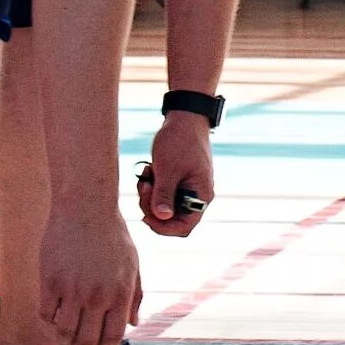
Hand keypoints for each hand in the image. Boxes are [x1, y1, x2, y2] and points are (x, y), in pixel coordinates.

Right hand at [40, 203, 142, 344]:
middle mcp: (97, 295)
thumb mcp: (132, 264)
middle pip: (85, 343)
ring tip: (68, 327)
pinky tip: (56, 308)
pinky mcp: (49, 282)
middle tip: (81, 340)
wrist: (86, 207)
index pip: (112, 338)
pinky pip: (45, 315)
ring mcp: (72, 290)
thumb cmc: (112, 235)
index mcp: (121, 292)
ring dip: (65, 336)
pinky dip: (50, 318)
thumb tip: (132, 324)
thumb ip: (134, 296)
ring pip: (63, 334)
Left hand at [140, 111, 215, 238]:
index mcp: (201, 194)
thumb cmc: (179, 141)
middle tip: (143, 186)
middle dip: (152, 207)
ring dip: (149, 195)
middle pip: (171, 218)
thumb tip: (161, 218)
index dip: (163, 228)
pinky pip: (162, 193)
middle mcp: (197, 195)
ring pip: (164, 206)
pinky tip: (149, 170)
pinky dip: (152, 186)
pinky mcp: (179, 181)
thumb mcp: (168, 169)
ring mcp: (188, 188)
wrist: (185, 117)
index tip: (145, 216)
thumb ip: (164, 195)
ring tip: (146, 174)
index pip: (184, 227)